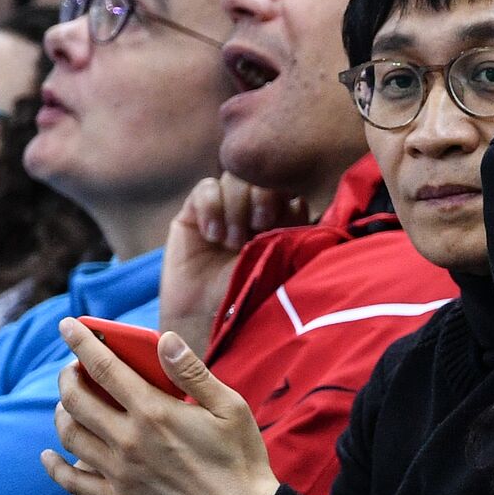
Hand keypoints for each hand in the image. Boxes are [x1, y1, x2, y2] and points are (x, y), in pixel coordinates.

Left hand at [43, 318, 278, 494]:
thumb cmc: (240, 459)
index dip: (81, 342)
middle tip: (72, 367)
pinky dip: (55, 464)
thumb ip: (191, 371)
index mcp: (154, 412)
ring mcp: (119, 473)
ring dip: (62, 412)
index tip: (67, 325)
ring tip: (69, 403)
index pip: (103, 367)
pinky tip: (50, 454)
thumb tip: (164, 338)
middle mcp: (128, 440)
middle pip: (76, 399)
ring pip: (69, 435)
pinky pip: (72, 481)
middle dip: (67, 375)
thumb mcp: (229, 406)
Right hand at [158, 174, 306, 342]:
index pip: (290, 189)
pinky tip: (212, 236)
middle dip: (264, 196)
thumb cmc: (250, 297)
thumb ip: (293, 233)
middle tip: (259, 226)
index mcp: (281, 220)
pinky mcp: (194, 213)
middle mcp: (253, 210)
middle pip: (264, 175)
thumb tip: (299, 200)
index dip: (287, 203)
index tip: (282, 230)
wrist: (209, 319)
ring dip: (237, 207)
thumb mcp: (280, 265)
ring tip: (233, 242)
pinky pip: (207, 188)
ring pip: (236, 177)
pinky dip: (212, 207)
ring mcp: (224, 209)